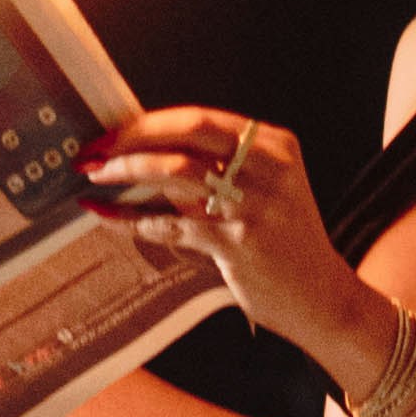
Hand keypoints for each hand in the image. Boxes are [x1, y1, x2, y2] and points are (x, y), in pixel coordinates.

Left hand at [81, 111, 386, 390]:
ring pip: (175, 171)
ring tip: (95, 179)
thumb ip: (221, 168)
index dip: (148, 122)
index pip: (199, 118)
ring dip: (126, 172)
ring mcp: (255, 203)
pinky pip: (171, 223)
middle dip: (131, 138)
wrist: (323, 298)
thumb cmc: (285, 245)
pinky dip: (132, 220)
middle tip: (92, 151)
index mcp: (274, 144)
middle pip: (185, 132)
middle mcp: (267, 166)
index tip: (111, 129)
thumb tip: (146, 151)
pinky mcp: (239, 242)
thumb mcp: (266, 191)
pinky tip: (106, 218)